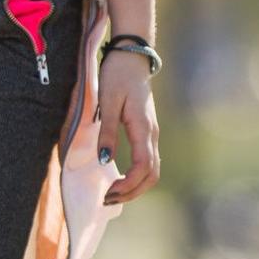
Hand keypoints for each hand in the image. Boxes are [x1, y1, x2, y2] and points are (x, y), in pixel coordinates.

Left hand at [97, 47, 162, 203]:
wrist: (131, 57)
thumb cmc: (117, 77)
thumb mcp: (108, 103)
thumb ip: (108, 133)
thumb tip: (106, 161)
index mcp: (144, 129)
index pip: (143, 168)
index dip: (127, 185)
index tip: (108, 193)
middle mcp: (152, 135)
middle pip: (152, 175)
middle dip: (132, 192)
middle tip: (107, 200)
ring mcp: (152, 134)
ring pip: (152, 171)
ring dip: (134, 187)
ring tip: (112, 194)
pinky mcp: (148, 133)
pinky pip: (148, 162)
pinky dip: (136, 177)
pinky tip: (120, 180)